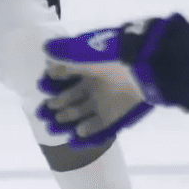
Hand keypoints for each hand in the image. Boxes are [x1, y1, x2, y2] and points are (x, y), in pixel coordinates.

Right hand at [36, 20, 169, 146]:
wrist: (145, 66)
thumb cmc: (113, 56)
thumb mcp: (86, 51)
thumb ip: (65, 53)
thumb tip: (45, 50)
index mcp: (89, 66)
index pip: (65, 76)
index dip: (53, 83)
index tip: (42, 87)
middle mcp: (96, 84)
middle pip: (71, 97)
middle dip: (56, 105)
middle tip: (44, 113)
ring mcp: (106, 101)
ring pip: (82, 113)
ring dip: (68, 120)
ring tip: (54, 128)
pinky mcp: (116, 115)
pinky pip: (100, 128)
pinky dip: (88, 134)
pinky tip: (75, 137)